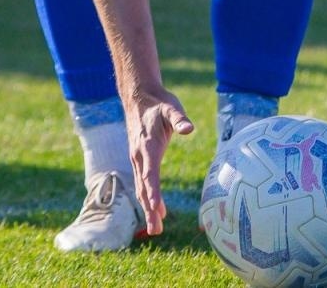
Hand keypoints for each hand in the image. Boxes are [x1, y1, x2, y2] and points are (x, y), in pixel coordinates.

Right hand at [124, 86, 193, 234]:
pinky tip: (156, 209)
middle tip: (156, 230)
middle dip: (150, 209)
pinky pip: (142, 182)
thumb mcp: (171, 107)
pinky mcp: (139, 159)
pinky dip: (148, 197)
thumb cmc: (158, 103)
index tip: (156, 208)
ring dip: (148, 208)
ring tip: (155, 228)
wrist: (138, 96)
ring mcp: (137, 158)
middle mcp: (139, 156)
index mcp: (147, 146)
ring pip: (141, 188)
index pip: (150, 174)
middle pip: (144, 187)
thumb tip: (189, 129)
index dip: (153, 192)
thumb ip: (179, 119)